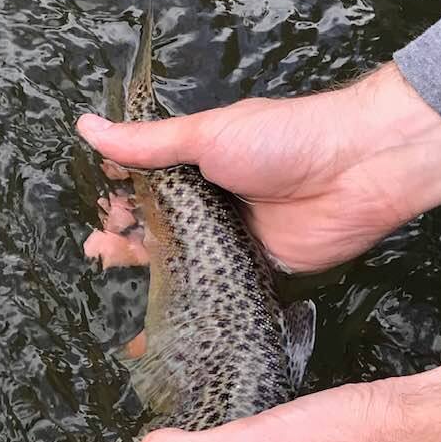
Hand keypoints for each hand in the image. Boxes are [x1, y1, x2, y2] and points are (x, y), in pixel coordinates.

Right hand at [78, 62, 440, 271]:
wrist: (356, 169)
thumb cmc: (279, 140)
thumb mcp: (205, 135)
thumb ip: (146, 142)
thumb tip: (85, 125)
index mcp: (196, 168)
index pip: (145, 186)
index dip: (118, 199)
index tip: (96, 214)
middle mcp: (209, 205)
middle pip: (157, 227)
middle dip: (124, 237)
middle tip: (98, 251)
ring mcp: (230, 241)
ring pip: (179, 261)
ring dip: (147, 267)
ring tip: (113, 269)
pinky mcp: (253, 272)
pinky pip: (213, 291)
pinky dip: (187, 303)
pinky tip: (161, 316)